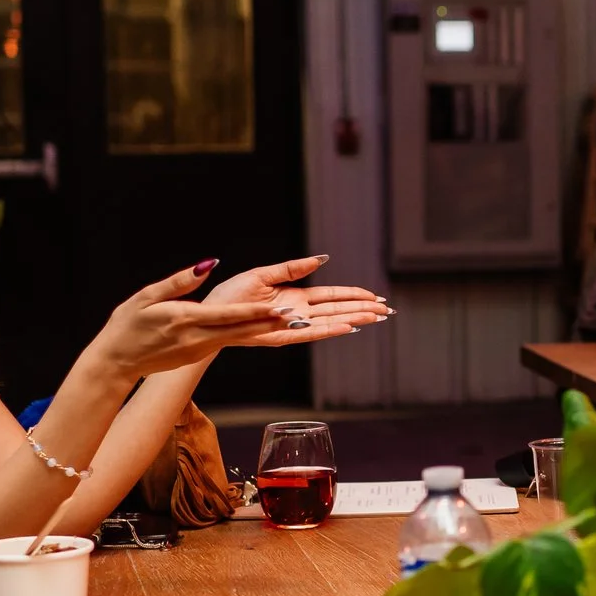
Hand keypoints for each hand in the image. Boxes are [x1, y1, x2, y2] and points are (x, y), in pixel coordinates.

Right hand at [81, 260, 326, 380]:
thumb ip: (180, 281)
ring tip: (294, 322)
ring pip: (240, 336)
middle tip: (303, 319)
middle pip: (243, 329)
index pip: (229, 315)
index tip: (280, 307)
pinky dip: (248, 334)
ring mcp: (200, 350)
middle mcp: (199, 339)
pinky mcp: (198, 355)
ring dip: (266, 329)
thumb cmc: (127, 325)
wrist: (115, 363)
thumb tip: (209, 264)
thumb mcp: (147, 296)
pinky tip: (265, 327)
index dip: (256, 311)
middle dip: (273, 323)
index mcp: (187, 321)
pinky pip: (228, 341)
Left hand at [204, 255, 393, 346]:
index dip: (354, 295)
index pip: (331, 296)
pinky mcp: (281, 336)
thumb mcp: (263, 274)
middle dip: (363, 309)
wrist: (209, 315)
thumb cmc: (230, 296)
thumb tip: (321, 259)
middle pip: (337, 310)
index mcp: (294, 296)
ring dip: (353, 320)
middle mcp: (297, 313)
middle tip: (387, 311)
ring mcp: (291, 326)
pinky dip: (329, 330)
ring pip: (329, 322)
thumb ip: (293, 268)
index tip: (375, 296)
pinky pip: (309, 334)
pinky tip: (347, 327)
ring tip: (376, 318)